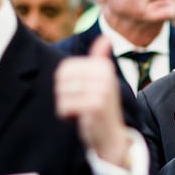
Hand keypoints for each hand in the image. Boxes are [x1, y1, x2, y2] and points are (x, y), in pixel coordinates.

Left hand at [55, 36, 132, 167]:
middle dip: (65, 95)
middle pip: (62, 80)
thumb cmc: (102, 107)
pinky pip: (65, 106)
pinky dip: (67, 115)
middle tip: (80, 104)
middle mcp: (104, 75)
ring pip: (62, 93)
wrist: (112, 136)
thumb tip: (106, 38)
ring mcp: (101, 90)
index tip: (80, 93)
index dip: (65, 84)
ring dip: (66, 106)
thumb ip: (100, 60)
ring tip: (82, 111)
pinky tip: (80, 119)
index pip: (64, 69)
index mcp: (103, 67)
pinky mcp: (95, 105)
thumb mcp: (102, 81)